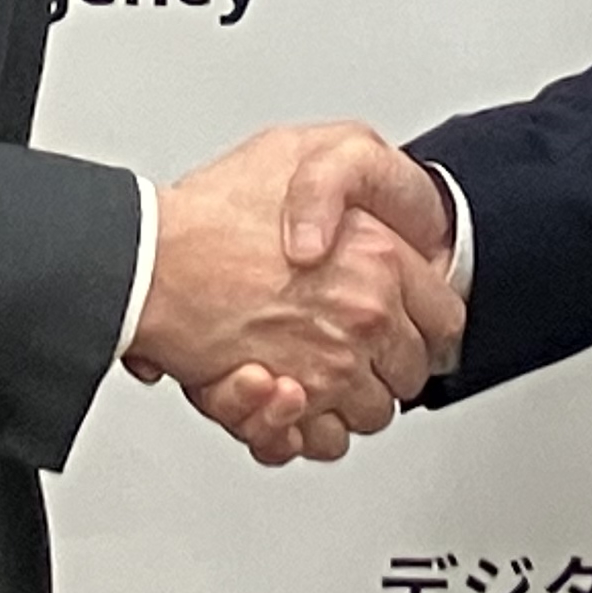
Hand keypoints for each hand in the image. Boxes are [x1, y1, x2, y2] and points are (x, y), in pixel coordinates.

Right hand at [125, 123, 461, 462]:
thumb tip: (374, 212)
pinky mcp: (288, 405)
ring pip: (371, 412)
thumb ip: (347, 177)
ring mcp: (328, 366)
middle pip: (411, 371)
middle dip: (386, 365)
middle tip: (353, 348)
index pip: (444, 316)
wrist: (147, 260)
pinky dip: (310, 431)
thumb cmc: (211, 212)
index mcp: (379, 257)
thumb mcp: (297, 152)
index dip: (426, 323)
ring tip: (314, 372)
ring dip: (347, 399)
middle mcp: (363, 316)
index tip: (411, 327)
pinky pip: (324, 440)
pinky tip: (291, 402)